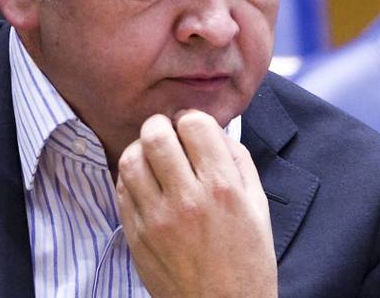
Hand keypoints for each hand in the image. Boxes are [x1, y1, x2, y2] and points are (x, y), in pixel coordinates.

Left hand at [116, 110, 276, 297]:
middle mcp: (187, 199)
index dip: (193, 119)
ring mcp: (156, 218)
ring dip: (141, 149)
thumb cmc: (247, 261)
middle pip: (156, 134)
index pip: (194, 124)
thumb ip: (238, 162)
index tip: (193, 127)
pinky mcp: (136, 234)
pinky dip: (130, 176)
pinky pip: (121, 188)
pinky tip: (146, 182)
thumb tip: (215, 132)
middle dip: (161, 125)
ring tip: (153, 157)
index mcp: (223, 188)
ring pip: (130, 158)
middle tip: (168, 134)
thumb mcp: (258, 207)